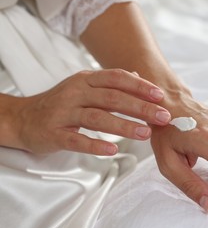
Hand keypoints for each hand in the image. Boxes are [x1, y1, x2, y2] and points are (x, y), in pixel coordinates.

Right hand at [12, 69, 170, 154]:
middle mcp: (75, 92)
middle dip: (140, 107)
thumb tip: (139, 77)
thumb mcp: (85, 87)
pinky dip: (95, 145)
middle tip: (163, 117)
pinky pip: (76, 140)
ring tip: (146, 134)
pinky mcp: (54, 133)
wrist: (23, 118)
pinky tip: (113, 150)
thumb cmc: (62, 103)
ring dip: (124, 126)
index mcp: (85, 79)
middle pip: (112, 98)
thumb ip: (111, 83)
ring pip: (97, 117)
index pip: (117, 78)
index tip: (161, 96)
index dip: (140, 86)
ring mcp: (63, 112)